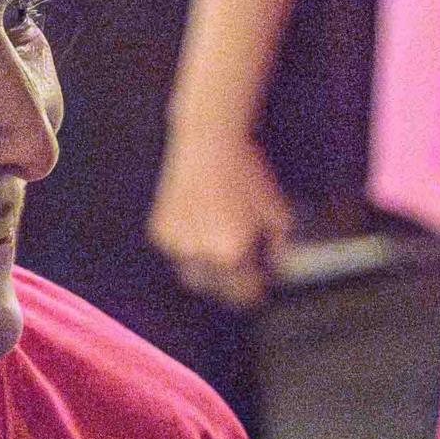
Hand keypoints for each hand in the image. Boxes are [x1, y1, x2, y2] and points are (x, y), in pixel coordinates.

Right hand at [151, 132, 297, 308]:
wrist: (209, 145)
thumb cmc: (246, 174)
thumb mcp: (277, 211)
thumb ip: (279, 245)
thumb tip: (276, 263)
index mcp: (232, 254)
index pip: (243, 293)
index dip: (254, 292)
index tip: (259, 287)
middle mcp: (201, 255)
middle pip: (216, 290)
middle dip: (230, 284)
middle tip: (241, 273)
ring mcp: (176, 245)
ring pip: (192, 275)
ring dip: (207, 271)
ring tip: (220, 254)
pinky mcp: (160, 232)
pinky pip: (176, 253)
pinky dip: (187, 250)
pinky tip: (200, 230)